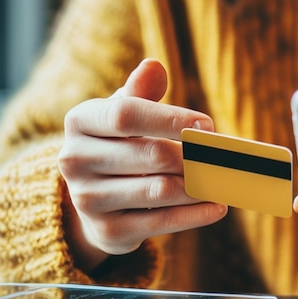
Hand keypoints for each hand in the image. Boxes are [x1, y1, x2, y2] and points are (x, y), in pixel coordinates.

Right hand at [58, 59, 227, 271]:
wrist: (92, 200)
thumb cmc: (117, 145)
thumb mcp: (121, 114)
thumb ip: (139, 93)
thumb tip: (155, 67)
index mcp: (80, 121)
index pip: (126, 115)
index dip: (171, 119)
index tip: (207, 126)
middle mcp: (75, 160)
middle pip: (150, 154)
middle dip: (193, 156)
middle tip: (221, 156)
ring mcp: (88, 200)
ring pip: (160, 190)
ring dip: (198, 185)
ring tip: (222, 179)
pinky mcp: (107, 232)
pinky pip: (162, 222)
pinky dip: (195, 214)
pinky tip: (216, 206)